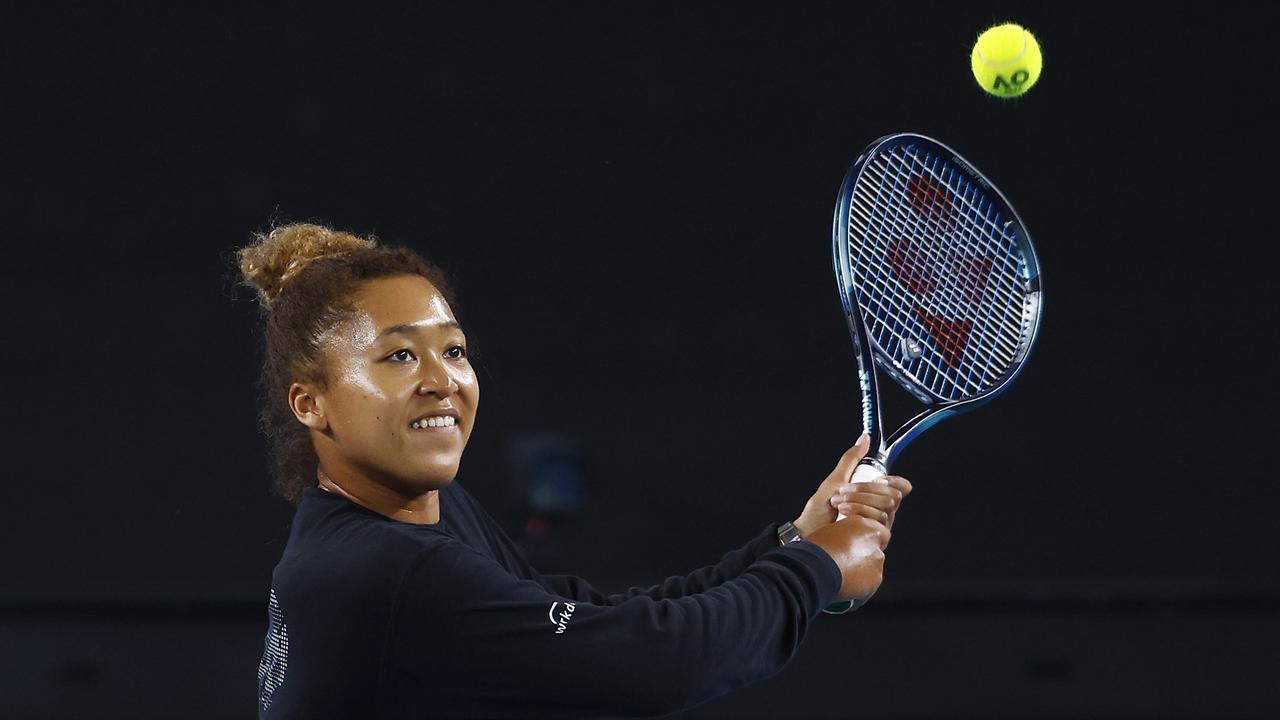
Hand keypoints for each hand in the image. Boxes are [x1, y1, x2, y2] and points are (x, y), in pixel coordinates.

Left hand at [791, 436, 912, 537]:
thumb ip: (852, 459)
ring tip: (838, 504)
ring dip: (858, 501)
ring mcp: (879, 526)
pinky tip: (844, 516)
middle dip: (865, 490)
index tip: (881, 478)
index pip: (901, 488)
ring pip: (885, 507)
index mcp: (876, 496)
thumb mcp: (835, 479)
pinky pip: (879, 522)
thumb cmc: (820, 509)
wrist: (809, 532)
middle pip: (893, 495)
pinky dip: (859, 514)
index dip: (897, 481)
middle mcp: (881, 511)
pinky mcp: (875, 539)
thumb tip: (864, 438)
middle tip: (842, 491)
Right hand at [805, 514, 890, 601]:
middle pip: (874, 550)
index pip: (876, 532)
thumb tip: (846, 543)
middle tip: (847, 564)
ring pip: (874, 567)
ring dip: (863, 571)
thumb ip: (845, 536)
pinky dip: (862, 584)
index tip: (856, 549)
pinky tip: (846, 584)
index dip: (866, 542)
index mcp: (861, 524)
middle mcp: (873, 540)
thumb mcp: (831, 531)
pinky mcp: (876, 577)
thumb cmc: (815, 549)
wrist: (815, 567)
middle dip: (864, 557)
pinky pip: (871, 582)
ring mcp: (876, 559)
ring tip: (843, 575)